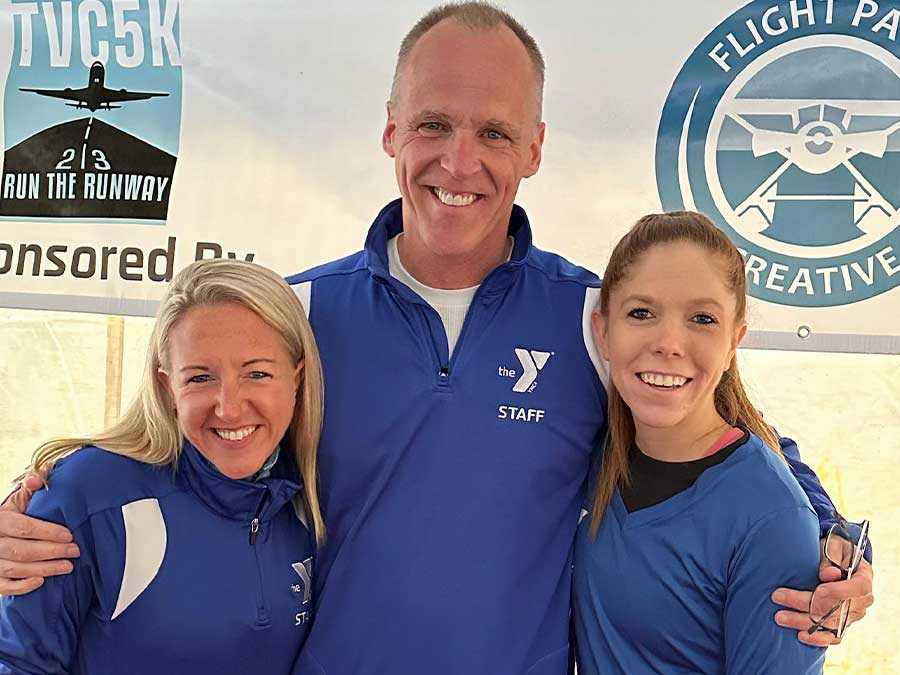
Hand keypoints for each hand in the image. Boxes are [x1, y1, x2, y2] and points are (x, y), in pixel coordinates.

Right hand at [0, 475, 78, 595]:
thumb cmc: (5, 520)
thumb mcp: (12, 504)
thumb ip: (26, 492)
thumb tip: (37, 479)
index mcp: (0, 521)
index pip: (25, 527)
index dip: (48, 532)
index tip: (69, 535)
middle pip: (23, 550)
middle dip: (52, 551)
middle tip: (75, 551)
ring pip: (16, 568)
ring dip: (44, 568)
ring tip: (67, 566)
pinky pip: (5, 586)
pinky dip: (22, 586)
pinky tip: (40, 581)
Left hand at [771, 535, 873, 645]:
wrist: (834, 561)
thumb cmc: (832, 550)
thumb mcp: (832, 546)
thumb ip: (830, 558)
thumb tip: (828, 575)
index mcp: (864, 577)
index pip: (858, 588)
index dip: (839, 591)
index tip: (818, 590)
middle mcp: (862, 600)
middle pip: (838, 608)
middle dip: (806, 604)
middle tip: (778, 597)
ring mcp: (852, 615)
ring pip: (831, 624)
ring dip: (804, 621)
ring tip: (780, 616)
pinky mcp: (841, 625)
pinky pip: (833, 636)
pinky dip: (817, 638)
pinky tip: (800, 635)